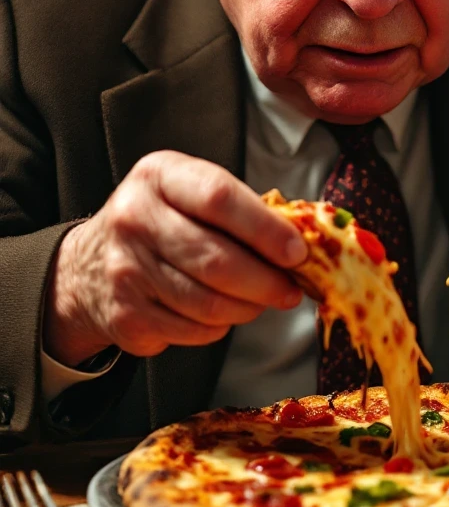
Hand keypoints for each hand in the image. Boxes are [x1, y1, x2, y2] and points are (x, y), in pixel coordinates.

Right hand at [43, 151, 307, 366]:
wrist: (91, 262)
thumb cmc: (163, 221)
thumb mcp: (190, 193)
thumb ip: (240, 210)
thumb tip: (299, 245)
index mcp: (159, 176)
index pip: (219, 199)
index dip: (266, 229)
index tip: (298, 252)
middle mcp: (135, 218)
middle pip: (216, 259)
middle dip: (266, 281)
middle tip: (291, 290)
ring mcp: (125, 270)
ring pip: (208, 302)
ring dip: (248, 308)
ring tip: (261, 301)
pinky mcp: (125, 315)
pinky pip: (192, 330)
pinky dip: (219, 327)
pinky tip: (222, 313)